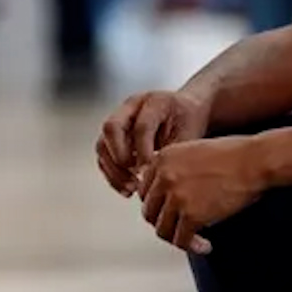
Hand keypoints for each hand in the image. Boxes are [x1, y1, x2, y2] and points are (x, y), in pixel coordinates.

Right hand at [97, 90, 211, 196]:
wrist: (185, 111)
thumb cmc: (188, 121)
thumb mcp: (189, 134)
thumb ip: (172, 152)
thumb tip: (158, 177)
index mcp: (154, 102)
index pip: (141, 126)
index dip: (143, 152)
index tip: (149, 171)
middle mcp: (131, 107)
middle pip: (111, 128)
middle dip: (120, 157)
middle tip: (134, 178)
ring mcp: (119, 120)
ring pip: (103, 144)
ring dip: (114, 170)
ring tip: (131, 188)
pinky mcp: (114, 136)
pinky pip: (105, 156)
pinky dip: (113, 174)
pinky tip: (127, 188)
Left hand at [139, 137, 266, 253]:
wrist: (255, 161)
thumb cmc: (235, 154)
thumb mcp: (194, 150)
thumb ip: (175, 167)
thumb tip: (167, 190)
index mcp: (163, 158)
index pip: (145, 190)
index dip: (157, 205)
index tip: (167, 212)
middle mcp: (164, 176)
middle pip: (150, 211)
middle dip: (164, 222)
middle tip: (178, 228)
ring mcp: (176, 196)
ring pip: (162, 229)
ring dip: (176, 238)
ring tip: (192, 240)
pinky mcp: (191, 215)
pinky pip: (181, 240)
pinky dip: (192, 247)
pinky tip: (204, 246)